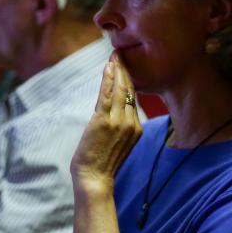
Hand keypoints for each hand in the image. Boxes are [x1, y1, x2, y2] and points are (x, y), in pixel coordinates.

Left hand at [70, 54, 142, 196]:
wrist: (95, 179)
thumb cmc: (101, 164)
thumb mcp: (117, 143)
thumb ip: (119, 127)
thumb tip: (110, 113)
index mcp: (136, 128)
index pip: (134, 98)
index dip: (129, 80)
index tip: (125, 66)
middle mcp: (131, 123)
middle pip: (130, 90)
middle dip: (125, 70)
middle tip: (120, 53)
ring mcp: (119, 122)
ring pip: (120, 89)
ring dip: (117, 70)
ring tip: (115, 55)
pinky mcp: (104, 121)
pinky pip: (107, 95)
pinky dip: (108, 79)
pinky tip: (108, 67)